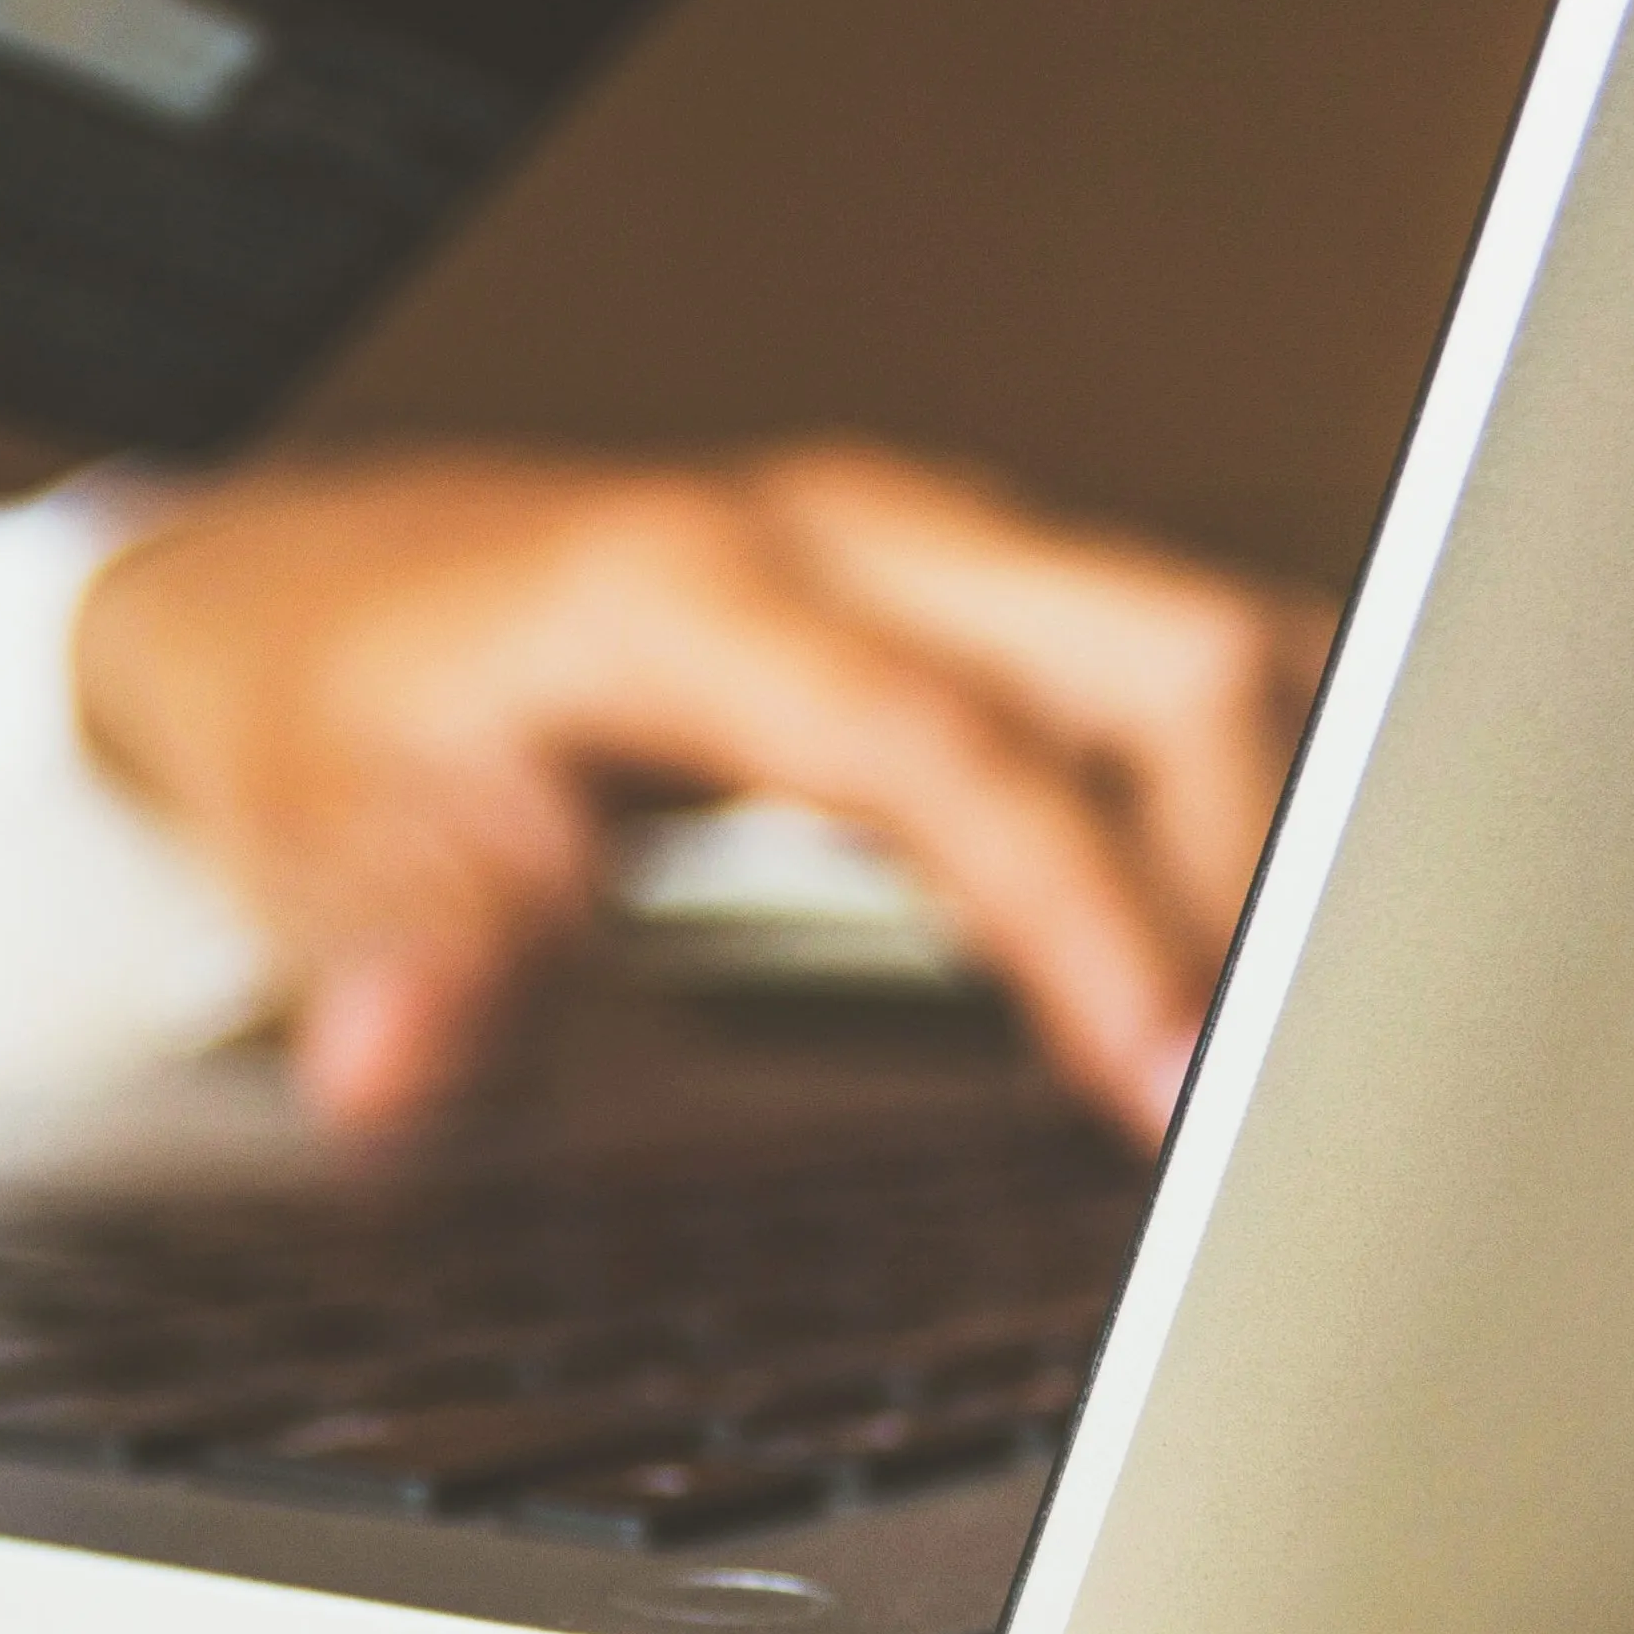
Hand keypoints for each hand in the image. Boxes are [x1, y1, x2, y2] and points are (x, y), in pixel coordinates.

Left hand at [72, 444, 1330, 1142]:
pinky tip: (1272, 953)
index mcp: (692, 587)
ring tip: (1332, 1047)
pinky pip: (1171, 677)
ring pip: (1202, 646)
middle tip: (1302, 1099)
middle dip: (1267, 868)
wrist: (300, 588)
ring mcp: (924, 549)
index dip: (1084, 917)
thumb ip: (397, 948)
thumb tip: (388, 1065)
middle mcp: (842, 533)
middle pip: (1159, 652)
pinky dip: (1251, 801)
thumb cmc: (324, 711)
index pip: (952, 750)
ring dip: (1289, 830)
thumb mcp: (316, 837)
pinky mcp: (966, 597)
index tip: (1170, 1086)